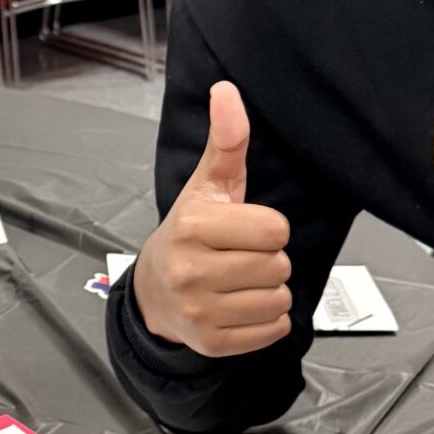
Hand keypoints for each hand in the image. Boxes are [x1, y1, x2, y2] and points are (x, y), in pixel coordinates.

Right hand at [131, 82, 292, 357]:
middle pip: (279, 266)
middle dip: (268, 260)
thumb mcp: (207, 186)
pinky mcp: (212, 342)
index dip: (268, 229)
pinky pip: (272, 330)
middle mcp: (191, 272)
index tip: (244, 231)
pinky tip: (239, 306)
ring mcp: (200, 312)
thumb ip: (226, 141)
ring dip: (269, 291)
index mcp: (194, 227)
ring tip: (239, 282)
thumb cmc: (190, 233)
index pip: (276, 230)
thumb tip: (227, 90)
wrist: (154, 292)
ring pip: (279, 299)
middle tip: (239, 257)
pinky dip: (266, 320)